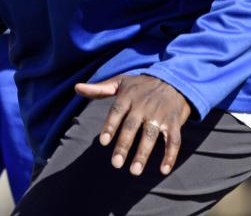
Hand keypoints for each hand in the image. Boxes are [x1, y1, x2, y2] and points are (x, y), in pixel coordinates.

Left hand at [75, 73, 190, 176]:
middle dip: (124, 145)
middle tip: (116, 164)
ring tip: (134, 171)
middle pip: (132, 126)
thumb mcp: (120, 82)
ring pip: (151, 134)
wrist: (173, 79)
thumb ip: (99, 89)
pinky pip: (174, 140)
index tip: (103, 142)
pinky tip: (163, 170)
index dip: (110, 126)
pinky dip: (170, 155)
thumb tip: (76, 88)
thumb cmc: (141, 85)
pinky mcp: (174, 122)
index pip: (117, 111)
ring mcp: (160, 114)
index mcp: (129, 96)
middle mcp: (144, 105)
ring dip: (143, 153)